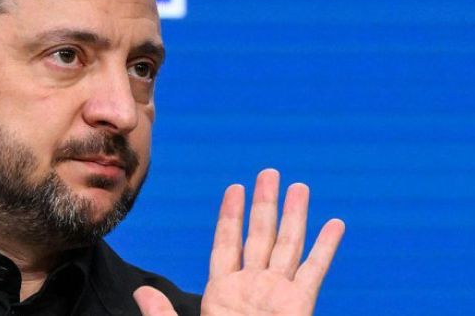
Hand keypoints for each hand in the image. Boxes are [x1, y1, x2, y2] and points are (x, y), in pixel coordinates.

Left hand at [133, 169, 344, 315]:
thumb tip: (141, 291)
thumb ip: (163, 315)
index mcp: (223, 294)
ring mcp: (279, 295)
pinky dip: (325, 247)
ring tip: (300, 186)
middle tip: (269, 173)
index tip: (234, 189)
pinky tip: (334, 224)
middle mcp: (253, 288)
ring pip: (288, 245)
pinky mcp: (301, 306)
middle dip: (265, 204)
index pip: (226, 244)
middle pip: (259, 236)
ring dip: (295, 216)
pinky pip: (315, 271)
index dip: (230, 216)